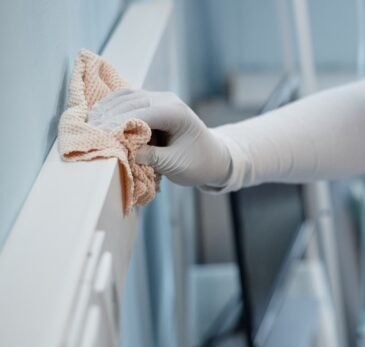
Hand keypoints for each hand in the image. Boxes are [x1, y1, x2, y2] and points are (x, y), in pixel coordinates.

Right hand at [89, 89, 230, 186]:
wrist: (213, 157)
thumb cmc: (198, 163)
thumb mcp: (177, 165)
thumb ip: (153, 157)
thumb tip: (126, 151)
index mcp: (176, 113)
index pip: (141, 114)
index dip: (118, 124)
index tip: (99, 136)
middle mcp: (167, 100)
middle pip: (130, 103)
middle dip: (108, 117)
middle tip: (87, 132)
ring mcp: (159, 99)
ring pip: (126, 97)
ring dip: (106, 110)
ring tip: (88, 125)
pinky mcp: (152, 103)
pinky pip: (128, 100)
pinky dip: (112, 107)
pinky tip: (98, 117)